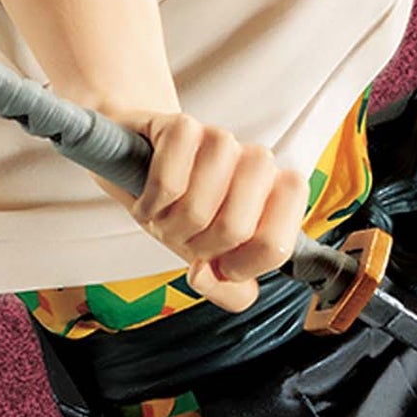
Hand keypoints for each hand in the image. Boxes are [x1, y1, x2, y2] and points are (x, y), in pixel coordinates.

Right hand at [113, 114, 306, 314]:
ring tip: (164, 218)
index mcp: (277, 195)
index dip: (245, 266)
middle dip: (198, 246)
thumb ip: (231, 290)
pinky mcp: (182, 125)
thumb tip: (211, 277)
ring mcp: (221, 140)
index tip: (222, 265)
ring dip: (171, 225)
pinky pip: (168, 179)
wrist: (138, 163)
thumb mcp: (210, 257)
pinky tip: (148, 200)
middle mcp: (257, 164)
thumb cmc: (183, 209)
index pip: (279, 244)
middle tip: (184, 237)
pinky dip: (151, 202)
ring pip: (200, 205)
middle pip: (236, 228)